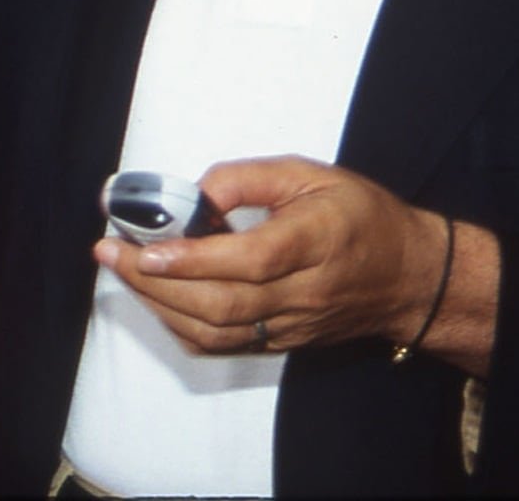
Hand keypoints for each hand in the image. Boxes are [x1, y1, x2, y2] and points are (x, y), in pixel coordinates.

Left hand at [93, 156, 489, 370]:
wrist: (409, 276)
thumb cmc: (360, 216)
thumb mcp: (311, 173)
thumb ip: (250, 177)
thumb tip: (196, 191)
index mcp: (315, 240)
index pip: (249, 260)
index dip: (193, 258)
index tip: (147, 246)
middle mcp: (304, 291)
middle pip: (223, 302)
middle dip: (156, 282)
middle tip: (110, 253)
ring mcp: (294, 325)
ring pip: (218, 331)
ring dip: (160, 305)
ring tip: (123, 272)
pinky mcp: (284, 343)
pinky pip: (225, 346)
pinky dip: (183, 327)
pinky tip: (157, 299)